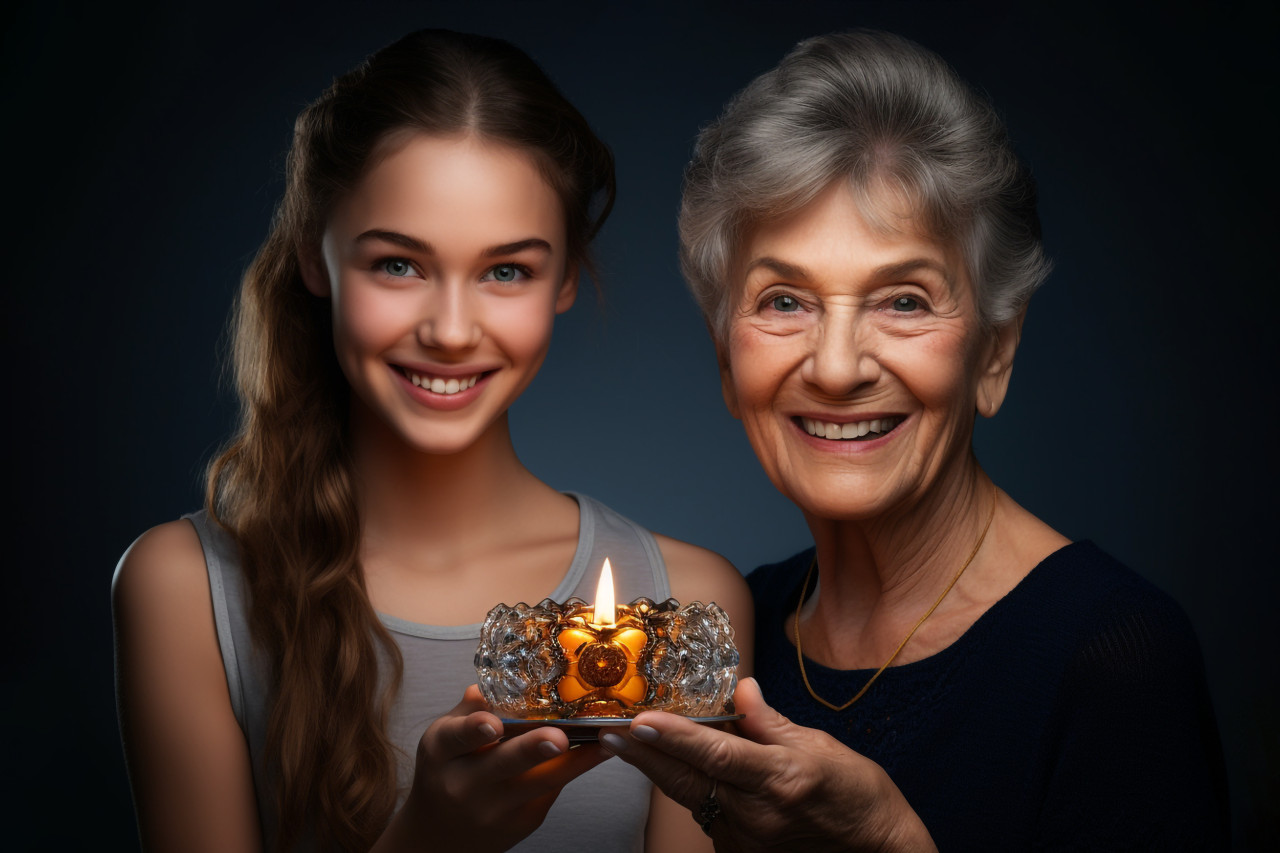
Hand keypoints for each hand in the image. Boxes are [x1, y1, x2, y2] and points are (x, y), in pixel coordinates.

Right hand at [376, 685, 610, 851]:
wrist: (443, 834)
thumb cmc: (448, 770)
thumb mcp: (446, 737)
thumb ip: (471, 709)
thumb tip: (500, 682)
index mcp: (442, 752)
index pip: (456, 737)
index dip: (474, 729)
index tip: (493, 723)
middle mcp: (464, 785)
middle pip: (503, 764)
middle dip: (533, 750)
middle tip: (558, 737)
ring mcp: (494, 809)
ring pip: (541, 781)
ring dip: (575, 760)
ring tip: (604, 740)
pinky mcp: (522, 822)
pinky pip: (552, 789)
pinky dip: (575, 768)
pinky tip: (597, 750)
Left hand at [597, 678, 934, 851]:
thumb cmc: (860, 799)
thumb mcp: (822, 748)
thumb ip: (772, 723)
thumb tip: (743, 690)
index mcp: (781, 779)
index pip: (715, 754)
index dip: (674, 737)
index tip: (640, 722)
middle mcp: (758, 815)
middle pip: (687, 781)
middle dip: (643, 756)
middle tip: (607, 733)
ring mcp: (746, 840)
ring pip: (692, 798)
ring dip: (662, 771)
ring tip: (630, 742)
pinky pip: (707, 816)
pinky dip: (693, 792)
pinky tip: (681, 773)